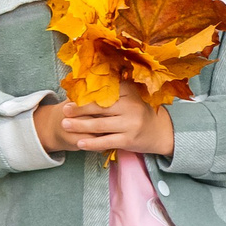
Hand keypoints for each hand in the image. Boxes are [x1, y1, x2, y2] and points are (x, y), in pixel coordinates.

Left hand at [34, 88, 175, 156]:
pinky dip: (91, 143)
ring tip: (65, 125)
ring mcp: (130, 124)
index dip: (86, 94)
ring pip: (99, 125)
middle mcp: (130, 106)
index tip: (71, 96)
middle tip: (65, 110)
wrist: (160, 131)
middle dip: (79, 109)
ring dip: (80, 126)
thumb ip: (114, 89)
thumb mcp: (131, 96)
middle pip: (99, 108)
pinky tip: (80, 143)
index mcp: (129, 91)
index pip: (104, 92)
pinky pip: (106, 142)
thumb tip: (86, 82)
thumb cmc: (138, 112)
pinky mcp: (129, 140)